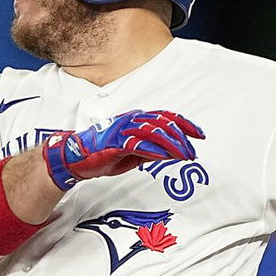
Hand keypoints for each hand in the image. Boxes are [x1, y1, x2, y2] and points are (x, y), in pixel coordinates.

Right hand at [42, 109, 203, 191]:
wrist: (76, 158)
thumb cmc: (102, 154)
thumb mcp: (132, 153)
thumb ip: (149, 151)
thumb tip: (168, 153)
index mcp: (135, 120)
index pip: (165, 118)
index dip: (184, 124)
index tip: (199, 135)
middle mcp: (131, 120)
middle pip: (164, 124)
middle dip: (182, 138)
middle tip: (193, 151)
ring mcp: (123, 130)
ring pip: (154, 132)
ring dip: (172, 144)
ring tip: (185, 155)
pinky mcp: (116, 143)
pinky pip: (139, 144)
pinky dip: (155, 150)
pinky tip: (167, 156)